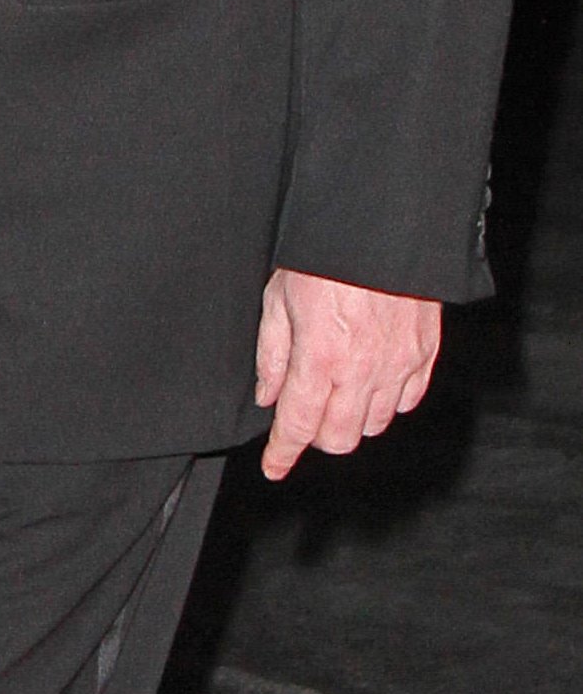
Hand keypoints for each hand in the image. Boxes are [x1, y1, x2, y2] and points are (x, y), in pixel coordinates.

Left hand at [255, 267, 439, 480]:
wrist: (380, 226)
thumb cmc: (323, 255)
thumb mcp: (279, 296)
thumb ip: (273, 353)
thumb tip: (269, 395)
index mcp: (320, 356)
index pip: (299, 425)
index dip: (283, 453)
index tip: (273, 467)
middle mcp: (363, 370)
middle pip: (340, 438)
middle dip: (316, 436)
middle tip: (303, 415)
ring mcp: (398, 366)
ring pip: (374, 426)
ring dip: (351, 420)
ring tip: (336, 391)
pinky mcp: (424, 355)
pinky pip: (406, 402)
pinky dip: (386, 403)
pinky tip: (370, 382)